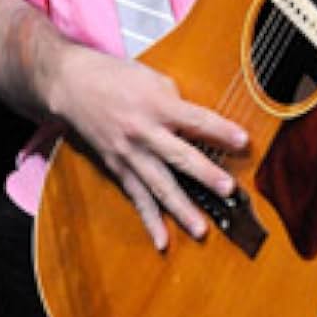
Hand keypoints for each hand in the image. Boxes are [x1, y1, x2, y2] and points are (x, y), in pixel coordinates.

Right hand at [52, 44, 247, 250]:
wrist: (73, 84)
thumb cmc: (115, 76)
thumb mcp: (152, 77)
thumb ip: (177, 101)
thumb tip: (198, 124)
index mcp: (157, 103)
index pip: (195, 119)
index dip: (220, 130)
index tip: (243, 141)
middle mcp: (143, 131)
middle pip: (179, 156)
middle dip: (205, 174)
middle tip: (227, 188)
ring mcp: (129, 153)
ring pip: (159, 185)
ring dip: (181, 208)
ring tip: (201, 228)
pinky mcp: (118, 167)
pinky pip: (136, 197)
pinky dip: (149, 220)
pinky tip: (162, 240)